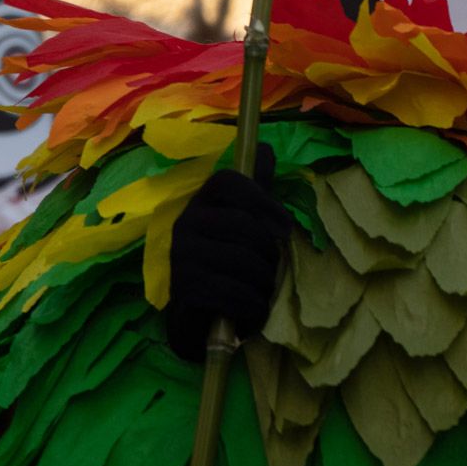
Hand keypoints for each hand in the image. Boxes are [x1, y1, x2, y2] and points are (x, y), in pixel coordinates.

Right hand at [165, 143, 292, 362]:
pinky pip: (232, 293)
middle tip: (272, 271)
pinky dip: (252, 306)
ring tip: (263, 292)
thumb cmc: (227, 264)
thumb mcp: (242, 223)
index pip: (229, 181)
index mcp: (202, 202)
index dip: (263, 200)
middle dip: (269, 253)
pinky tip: (254, 311)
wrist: (198, 317)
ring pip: (242, 261)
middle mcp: (186, 223)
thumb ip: (255, 190)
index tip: (285, 228)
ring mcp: (181, 256)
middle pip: (244, 225)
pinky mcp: (183, 289)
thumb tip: (265, 148)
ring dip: (264, 283)